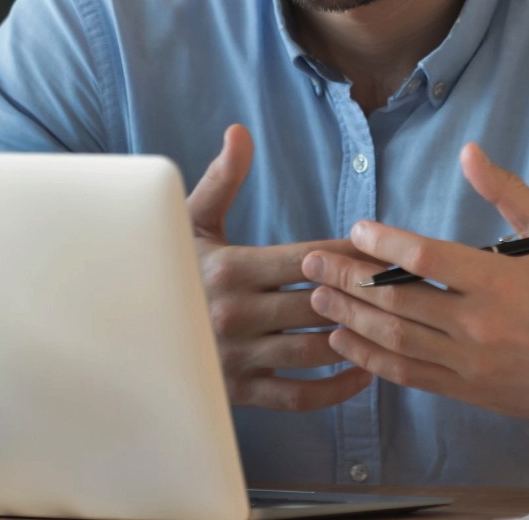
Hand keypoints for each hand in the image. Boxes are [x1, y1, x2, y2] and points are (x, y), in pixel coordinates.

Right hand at [187, 124, 372, 411]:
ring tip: (388, 324)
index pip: (308, 260)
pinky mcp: (239, 393)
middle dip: (363, 294)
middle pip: (319, 304)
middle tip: (400, 286)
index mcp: (230, 268)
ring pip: (316, 349)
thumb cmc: (170, 267)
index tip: (381, 248)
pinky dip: (337, 389)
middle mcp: (235, 315)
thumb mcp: (191, 220)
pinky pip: (300, 396)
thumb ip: (223, 178)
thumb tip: (240, 132)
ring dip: (356, 337)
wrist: (128, 329)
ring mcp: (238, 358)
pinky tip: (363, 370)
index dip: (349, 254)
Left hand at [301, 143, 528, 423]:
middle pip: (397, 299)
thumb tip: (468, 151)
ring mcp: (469, 363)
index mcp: (498, 280)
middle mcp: (478, 324)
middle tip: (311, 262)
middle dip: (346, 278)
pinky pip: (407, 374)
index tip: (355, 230)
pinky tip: (344, 341)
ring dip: (349, 316)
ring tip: (316, 296)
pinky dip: (370, 359)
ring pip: (394, 339)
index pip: (426, 259)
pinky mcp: (465, 391)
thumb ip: (507, 191)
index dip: (383, 243)